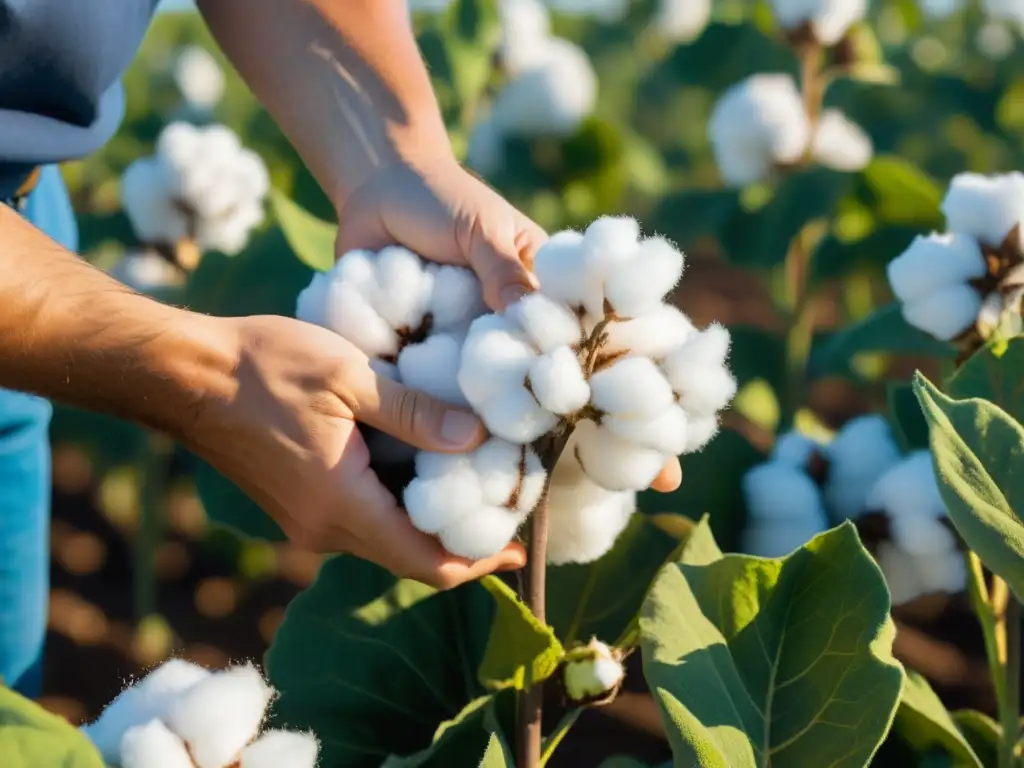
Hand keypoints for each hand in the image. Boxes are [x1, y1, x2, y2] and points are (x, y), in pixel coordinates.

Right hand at [189, 314, 526, 589]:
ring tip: (473, 481)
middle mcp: (322, 529)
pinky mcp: (295, 504)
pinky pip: (359, 519)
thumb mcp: (350, 377)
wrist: (183, 374)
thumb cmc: (262, 367)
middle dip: (460, 541)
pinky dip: (395, 505)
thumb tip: (475, 436)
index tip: (519, 551)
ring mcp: (305, 520)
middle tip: (505, 505)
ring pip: (384, 539)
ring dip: (426, 521)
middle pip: (408, 557)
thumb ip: (415, 412)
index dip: (478, 562)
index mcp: (341, 505)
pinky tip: (418, 466)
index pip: (424, 563)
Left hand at [335, 156, 682, 489]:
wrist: (375, 192)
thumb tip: (531, 319)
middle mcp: (521, 335)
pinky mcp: (433, 366)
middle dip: (601, 438)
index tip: (671, 437)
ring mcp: (479, 357)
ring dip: (534, 451)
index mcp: (548, 297)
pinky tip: (479, 475)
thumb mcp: (482, 229)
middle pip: (567, 394)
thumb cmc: (441, 199)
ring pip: (512, 412)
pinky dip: (463, 437)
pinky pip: (453, 406)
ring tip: (564, 499)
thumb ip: (504, 272)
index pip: (607, 346)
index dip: (641, 392)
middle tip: (638, 484)